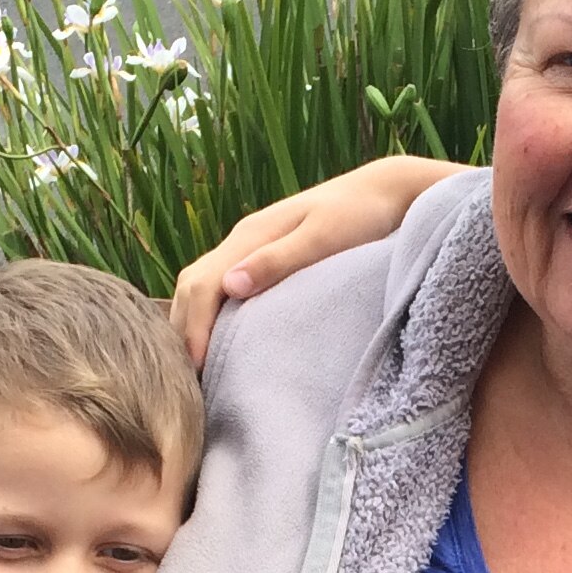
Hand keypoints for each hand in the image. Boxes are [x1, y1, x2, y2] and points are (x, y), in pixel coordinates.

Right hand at [166, 155, 465, 362]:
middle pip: (192, 286)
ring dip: (192, 323)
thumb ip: (279, 260)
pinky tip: (220, 342)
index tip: (195, 369)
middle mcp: (243, 240)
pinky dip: (211, 316)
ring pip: (203, 287)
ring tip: (195, 368)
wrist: (389, 193)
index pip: (200, 285)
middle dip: (182, 330)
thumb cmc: (362, 216)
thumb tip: (230, 286)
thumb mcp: (324, 237)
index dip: (193, 328)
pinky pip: (223, 289)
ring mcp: (252, 248)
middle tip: (184, 380)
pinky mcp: (266, 258)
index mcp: (250, 236)